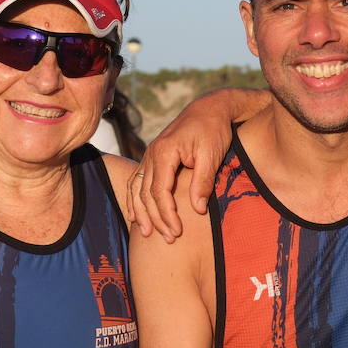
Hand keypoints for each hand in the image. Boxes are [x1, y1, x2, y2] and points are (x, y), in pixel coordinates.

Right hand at [127, 99, 234, 240]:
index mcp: (165, 152)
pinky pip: (137, 181)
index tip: (177, 231)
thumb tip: (198, 210)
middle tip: (169, 239)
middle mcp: (151, 154)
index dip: (167, 214)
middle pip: (146, 194)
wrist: (210, 109)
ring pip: (137, 189)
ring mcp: (150, 155)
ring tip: (147, 233)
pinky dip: (134, 199)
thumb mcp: (212, 155)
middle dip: (156, 218)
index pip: (159, 191)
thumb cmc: (213, 130)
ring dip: (141, 213)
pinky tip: (134, 215)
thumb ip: (203, 182)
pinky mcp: (153, 158)